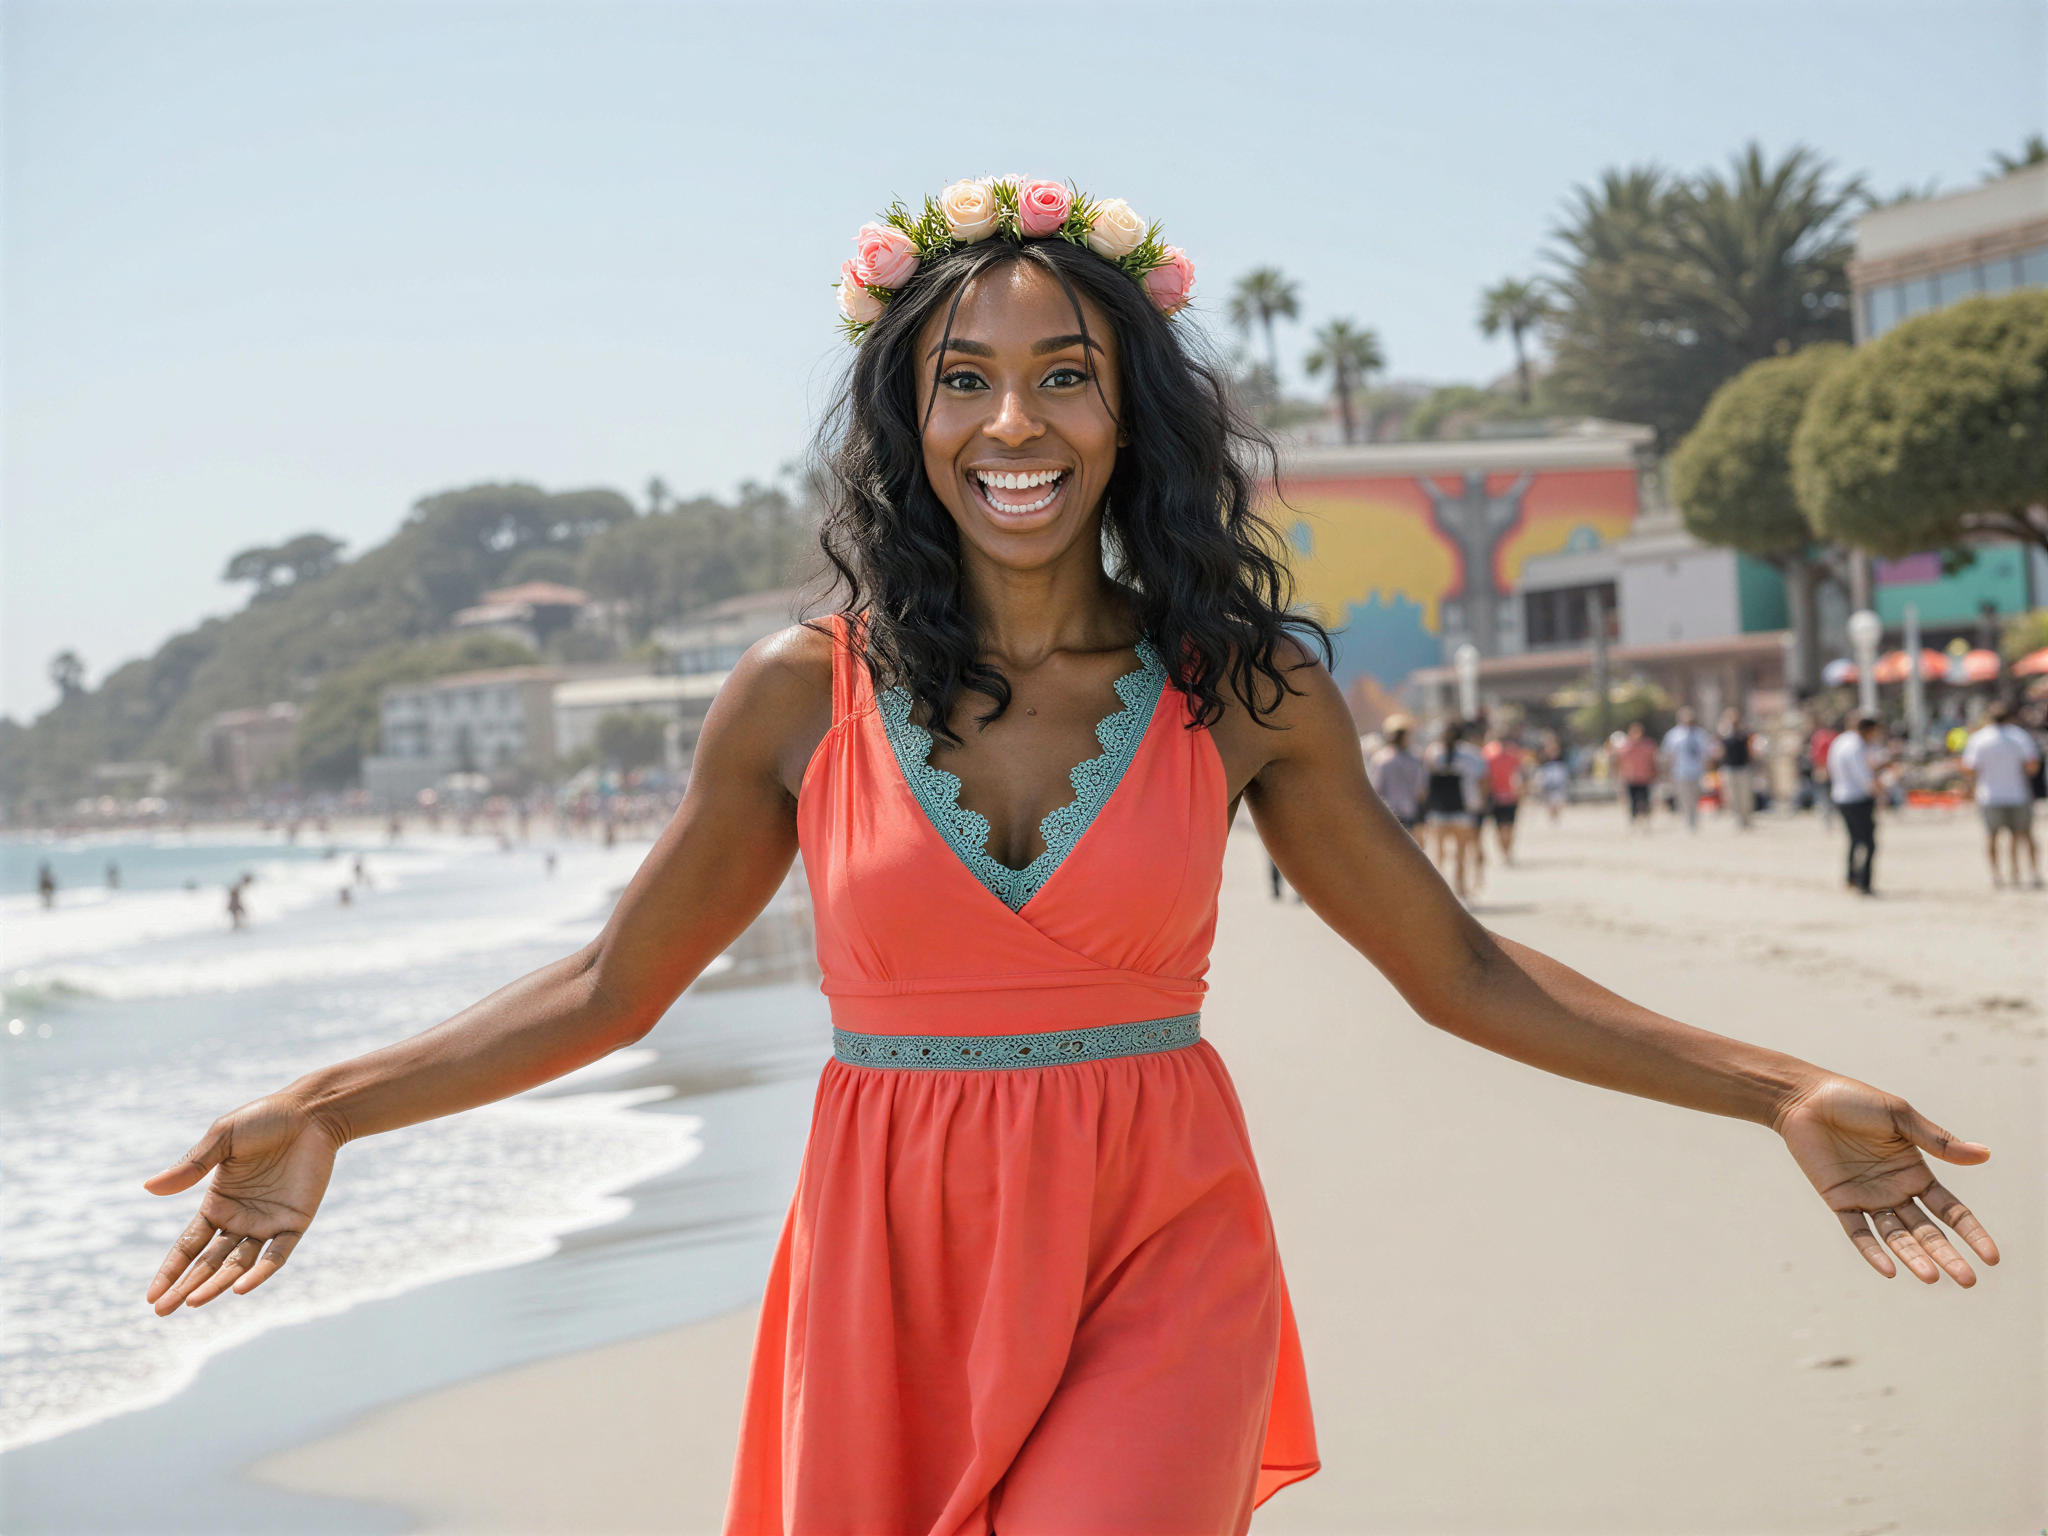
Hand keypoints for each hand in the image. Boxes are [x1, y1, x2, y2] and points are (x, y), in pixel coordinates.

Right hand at [142, 1093, 341, 1314]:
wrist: (311, 1111)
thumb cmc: (264, 1119)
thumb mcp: (223, 1139)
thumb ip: (192, 1165)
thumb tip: (149, 1188)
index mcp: (217, 1204)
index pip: (188, 1246)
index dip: (170, 1270)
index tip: (152, 1296)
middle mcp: (239, 1220)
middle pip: (208, 1262)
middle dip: (185, 1286)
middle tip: (163, 1311)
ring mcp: (267, 1224)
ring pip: (238, 1264)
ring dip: (217, 1284)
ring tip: (193, 1302)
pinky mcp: (295, 1222)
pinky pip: (276, 1254)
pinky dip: (260, 1272)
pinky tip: (241, 1288)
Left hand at [1776, 1075, 1998, 1285]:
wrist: (1804, 1098)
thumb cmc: (1853, 1100)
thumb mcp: (1899, 1118)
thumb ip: (1938, 1141)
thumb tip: (1985, 1154)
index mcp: (1916, 1173)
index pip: (1951, 1212)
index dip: (1972, 1233)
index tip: (1991, 1258)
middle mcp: (1896, 1191)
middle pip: (1928, 1232)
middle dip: (1948, 1256)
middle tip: (1968, 1282)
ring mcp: (1868, 1199)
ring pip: (1896, 1237)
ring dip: (1913, 1257)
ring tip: (1932, 1278)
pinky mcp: (1840, 1201)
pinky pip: (1858, 1232)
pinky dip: (1872, 1252)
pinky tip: (1889, 1270)